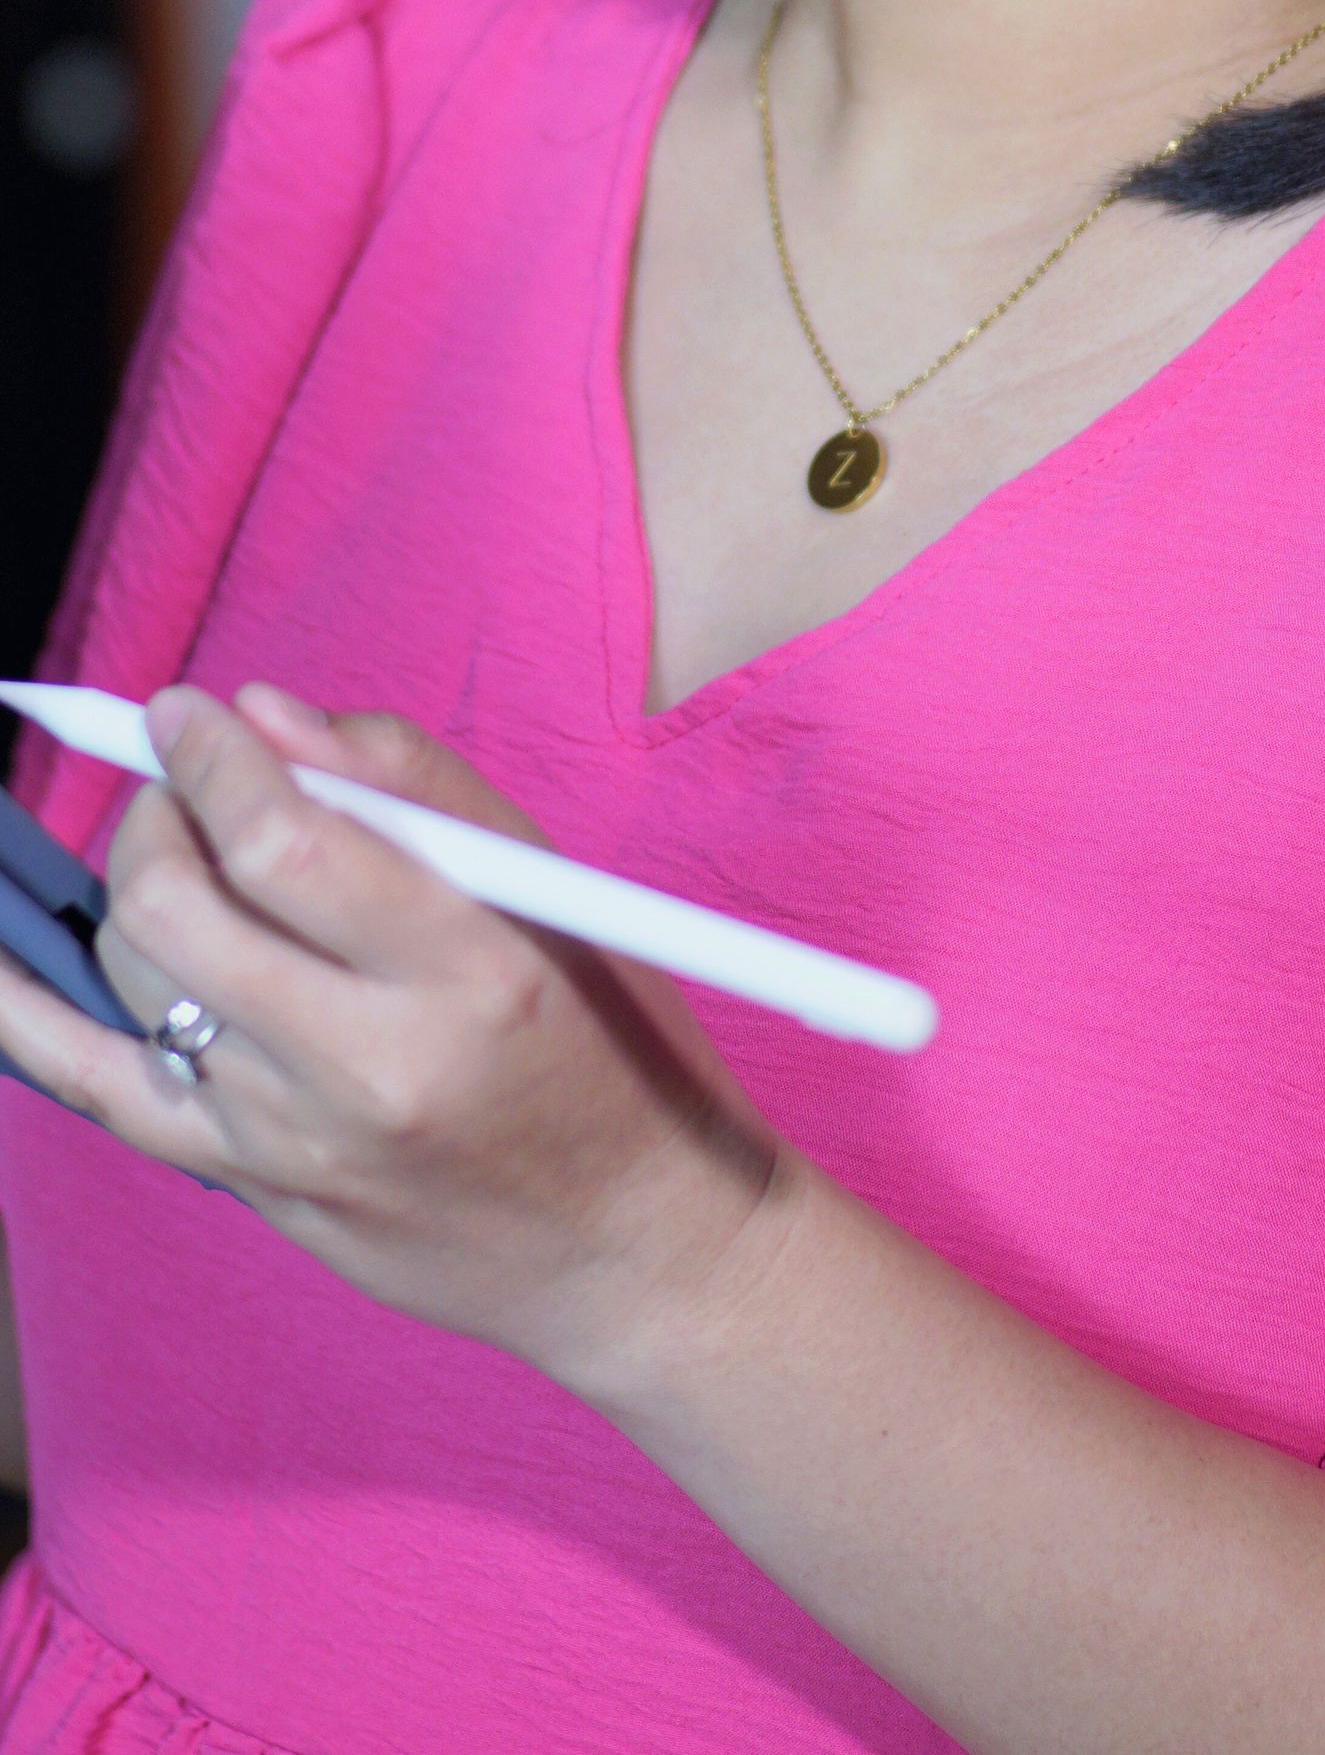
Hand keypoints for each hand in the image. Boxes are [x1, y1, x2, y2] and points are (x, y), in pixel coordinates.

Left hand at [0, 687, 782, 1392]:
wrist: (631, 1248)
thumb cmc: (616, 1049)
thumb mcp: (561, 895)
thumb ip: (415, 788)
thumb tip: (264, 717)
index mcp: (468, 972)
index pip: (284, 838)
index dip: (212, 758)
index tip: (188, 710)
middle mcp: (369, 1067)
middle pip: (178, 908)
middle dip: (154, 812)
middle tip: (182, 779)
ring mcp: (297, 1144)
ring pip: (138, 982)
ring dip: (132, 885)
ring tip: (180, 853)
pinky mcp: (258, 1190)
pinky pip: (107, 1094)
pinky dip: (30, 1020)